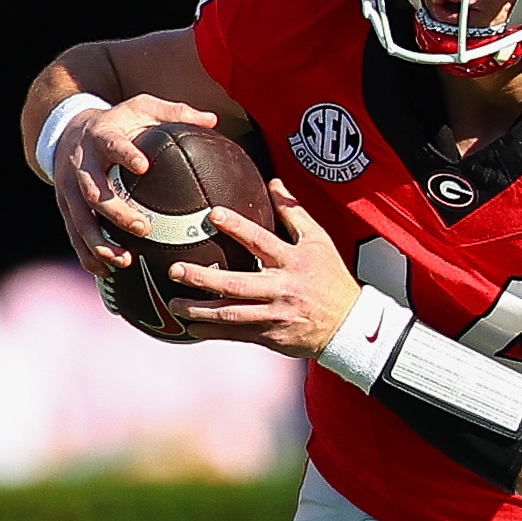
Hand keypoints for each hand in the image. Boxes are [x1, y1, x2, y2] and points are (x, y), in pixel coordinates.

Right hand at [50, 95, 219, 278]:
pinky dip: (87, 253)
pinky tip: (105, 271)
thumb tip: (213, 120)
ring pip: (79, 219)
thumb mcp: (142, 107)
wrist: (67, 129)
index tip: (143, 165)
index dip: (124, 154)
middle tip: (144, 228)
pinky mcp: (65, 207)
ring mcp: (69, 188)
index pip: (110, 144)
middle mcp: (80, 164)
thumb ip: (175, 113)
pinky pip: (73, 234)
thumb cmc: (116, 122)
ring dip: (99, 242)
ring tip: (124, 259)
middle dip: (116, 212)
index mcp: (100, 137)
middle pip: (93, 191)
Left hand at [166, 180, 363, 357]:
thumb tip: (274, 183)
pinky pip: (236, 335)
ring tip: (174, 303)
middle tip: (175, 270)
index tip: (213, 214)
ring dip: (200, 310)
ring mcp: (275, 315)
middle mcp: (282, 289)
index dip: (237, 227)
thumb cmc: (330, 278)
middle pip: (238, 283)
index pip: (261, 241)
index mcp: (293, 261)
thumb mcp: (318, 241)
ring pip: (232, 313)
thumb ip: (293, 213)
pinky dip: (213, 331)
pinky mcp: (270, 337)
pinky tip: (191, 327)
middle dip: (204, 278)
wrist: (347, 326)